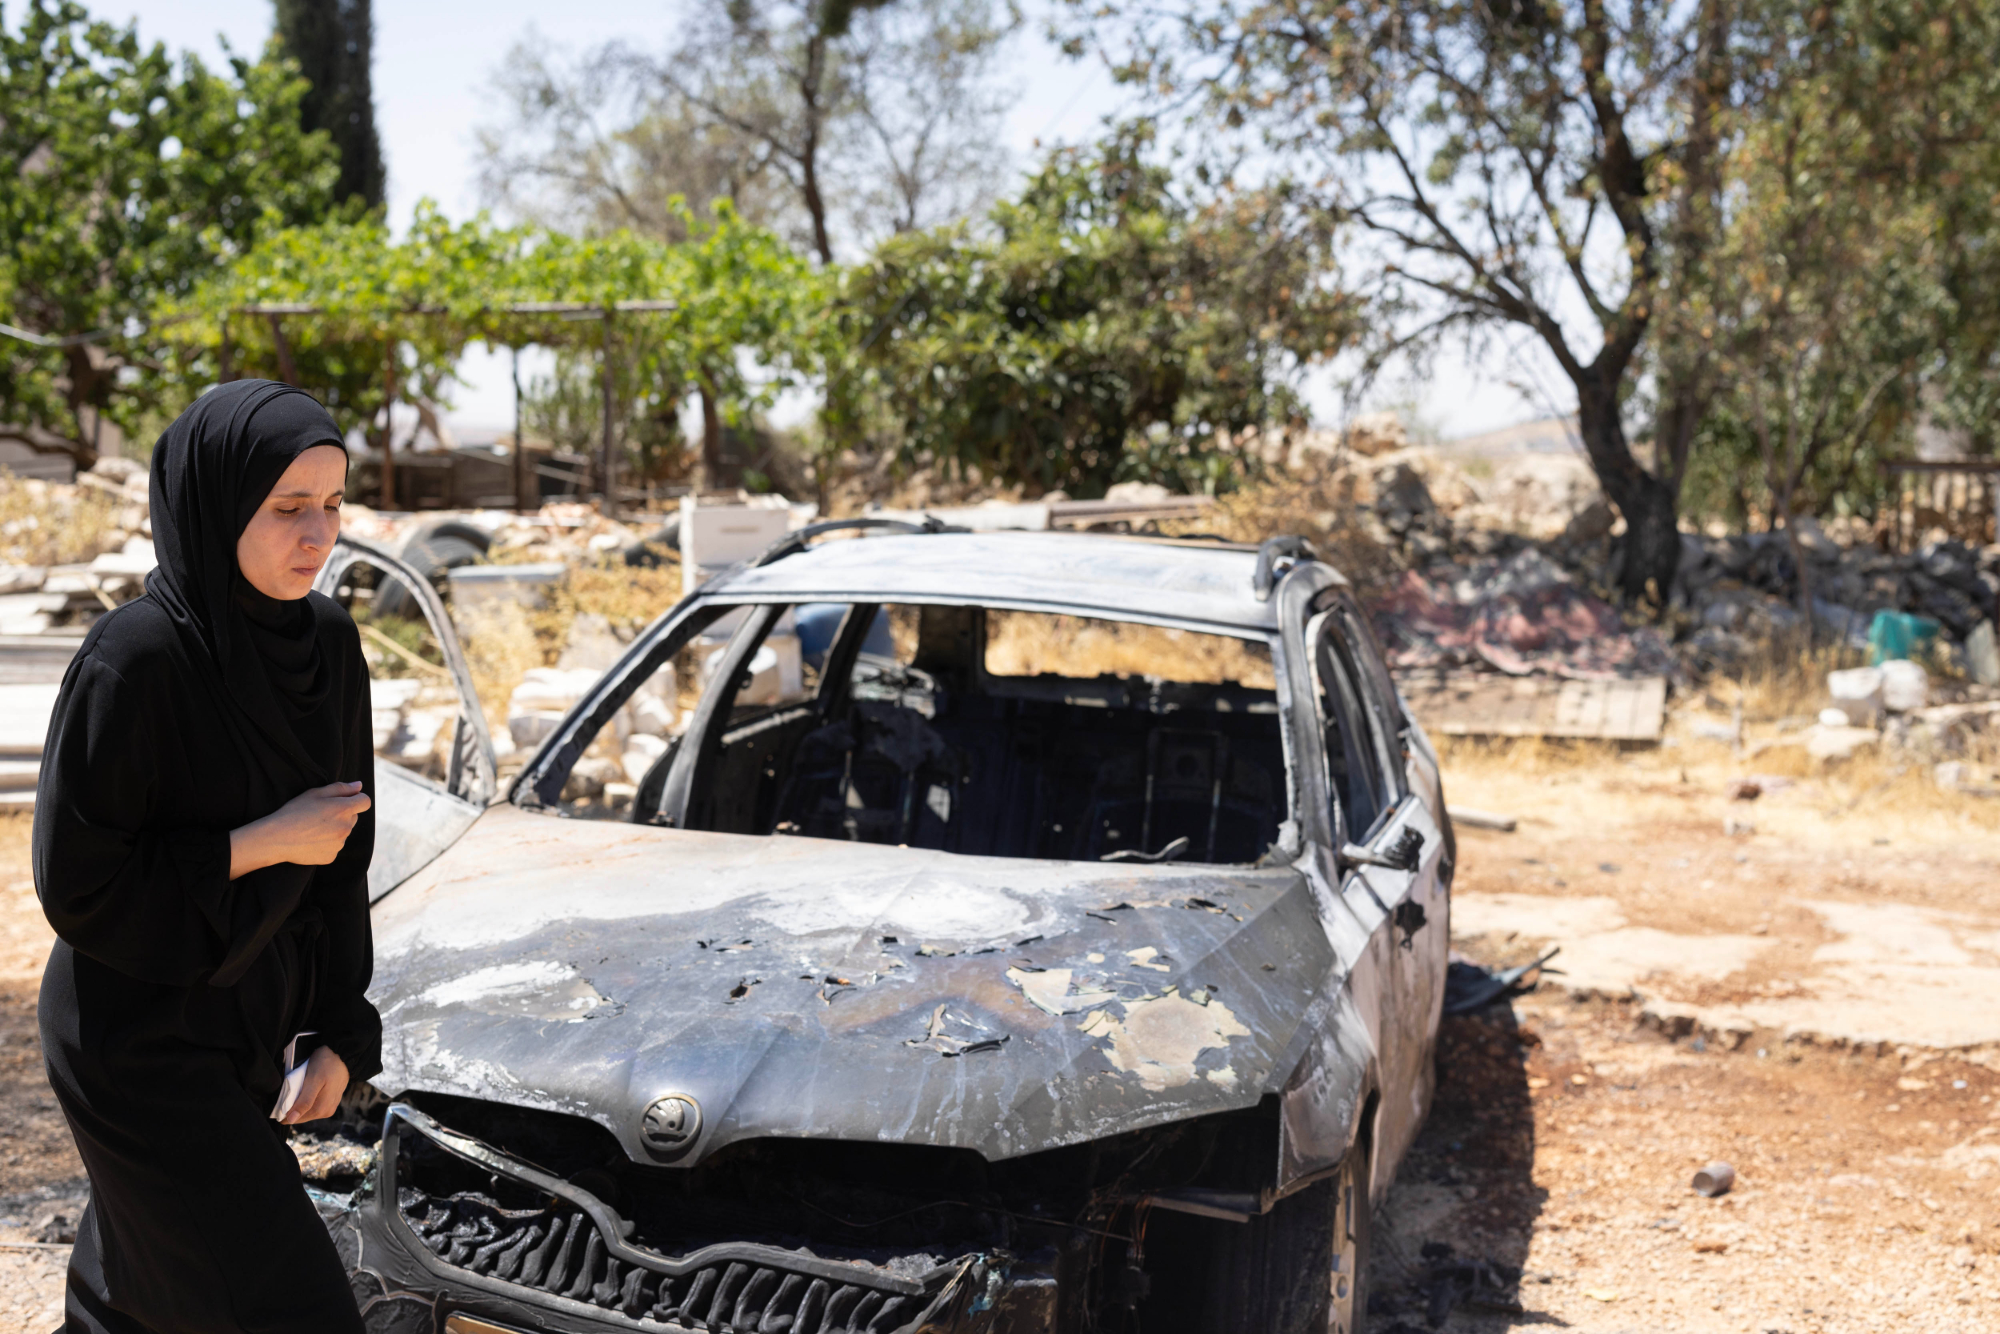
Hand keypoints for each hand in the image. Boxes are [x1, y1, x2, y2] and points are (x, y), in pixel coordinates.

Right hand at [229, 781, 370, 878]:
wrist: (276, 839)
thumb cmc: (294, 812)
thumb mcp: (315, 794)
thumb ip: (341, 788)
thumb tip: (359, 786)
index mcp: (344, 810)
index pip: (365, 801)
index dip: (356, 799)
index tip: (344, 800)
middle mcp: (346, 828)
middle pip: (353, 817)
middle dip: (342, 814)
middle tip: (320, 815)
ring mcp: (339, 844)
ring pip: (343, 832)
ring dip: (334, 829)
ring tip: (312, 828)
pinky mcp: (331, 856)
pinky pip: (334, 847)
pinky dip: (327, 844)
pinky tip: (311, 841)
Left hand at [281, 1045, 348, 1124]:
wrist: (343, 1054)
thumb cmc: (327, 1064)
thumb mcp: (314, 1080)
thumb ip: (304, 1101)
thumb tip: (291, 1120)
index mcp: (321, 1109)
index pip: (295, 1119)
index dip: (284, 1112)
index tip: (278, 1101)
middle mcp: (326, 1112)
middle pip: (301, 1116)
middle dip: (291, 1108)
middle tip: (286, 1092)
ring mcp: (329, 1107)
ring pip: (307, 1112)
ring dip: (298, 1104)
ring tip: (296, 1090)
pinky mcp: (330, 1102)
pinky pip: (313, 1106)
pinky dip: (305, 1101)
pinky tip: (304, 1091)